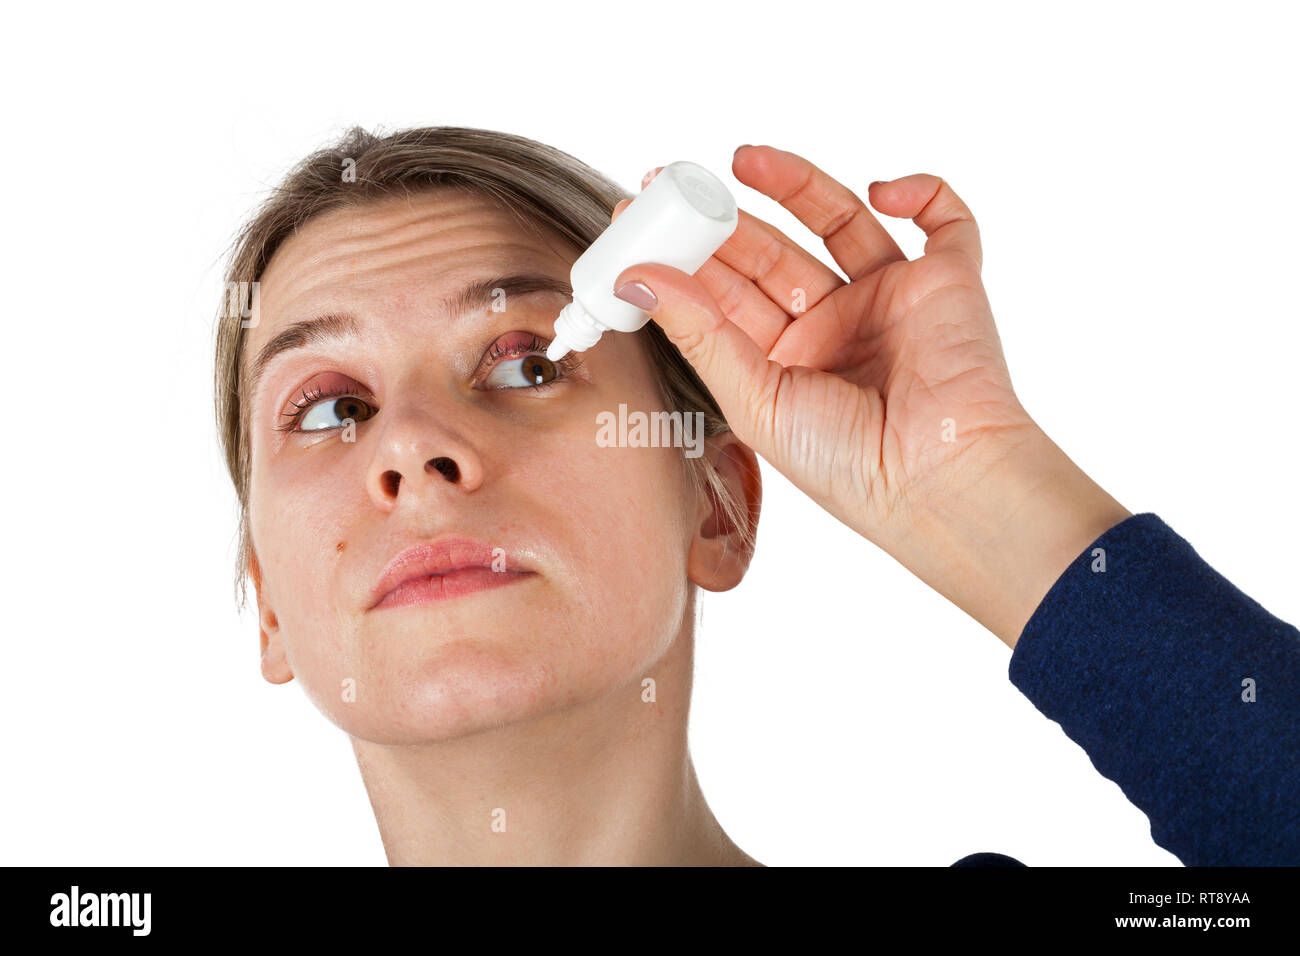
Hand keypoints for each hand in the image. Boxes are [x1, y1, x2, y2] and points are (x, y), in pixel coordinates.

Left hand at [613, 147, 1128, 646]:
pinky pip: (943, 220)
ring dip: (795, 185)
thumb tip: (635, 276)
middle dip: (724, 217)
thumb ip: (698, 332)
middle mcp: (833, 325)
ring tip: (742, 159)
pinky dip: (921, 191)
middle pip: (771, 252)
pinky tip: (882, 190)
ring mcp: (890, 299)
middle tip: (678, 180)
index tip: (638, 219)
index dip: (685, 256)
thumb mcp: (754, 399)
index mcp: (784, 361)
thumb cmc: (848, 464)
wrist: (937, 483)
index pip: (727, 295)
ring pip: (839, 220)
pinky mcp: (947, 282)